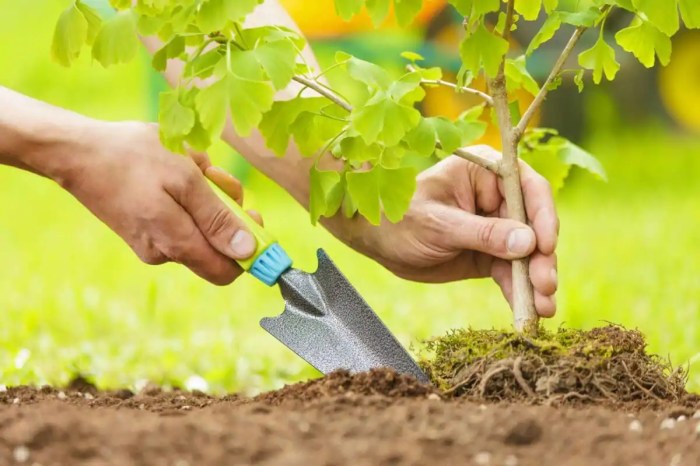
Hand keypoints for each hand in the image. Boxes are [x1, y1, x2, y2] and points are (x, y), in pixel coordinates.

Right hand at [53, 121, 260, 284]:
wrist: (76, 152)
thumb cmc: (133, 158)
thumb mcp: (185, 179)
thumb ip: (217, 218)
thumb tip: (247, 252)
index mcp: (176, 244)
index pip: (228, 271)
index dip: (248, 249)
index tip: (253, 216)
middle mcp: (164, 253)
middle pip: (216, 246)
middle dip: (224, 210)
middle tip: (214, 176)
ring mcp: (151, 243)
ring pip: (198, 227)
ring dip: (205, 197)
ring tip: (188, 166)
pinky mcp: (143, 231)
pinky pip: (179, 219)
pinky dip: (185, 196)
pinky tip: (172, 171)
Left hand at [329, 145, 557, 316]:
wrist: (377, 241)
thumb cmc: (400, 219)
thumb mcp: (439, 225)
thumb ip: (483, 234)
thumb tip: (529, 243)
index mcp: (485, 171)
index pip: (527, 188)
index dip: (543, 217)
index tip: (546, 246)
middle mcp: (497, 196)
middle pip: (534, 225)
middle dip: (541, 258)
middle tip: (545, 286)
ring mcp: (496, 227)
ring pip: (527, 254)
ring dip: (536, 280)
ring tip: (543, 308)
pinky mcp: (489, 254)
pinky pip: (510, 272)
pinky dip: (519, 291)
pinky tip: (529, 311)